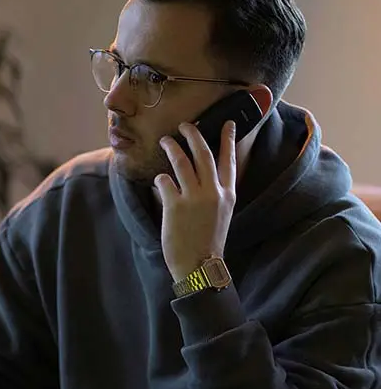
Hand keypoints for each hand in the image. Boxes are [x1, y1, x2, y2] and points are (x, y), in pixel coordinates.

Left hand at [154, 121, 236, 281]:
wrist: (199, 266)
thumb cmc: (208, 241)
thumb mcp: (221, 214)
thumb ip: (216, 193)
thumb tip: (203, 174)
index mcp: (227, 194)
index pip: (229, 160)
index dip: (227, 139)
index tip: (227, 123)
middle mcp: (213, 192)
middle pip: (203, 153)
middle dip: (193, 134)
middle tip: (184, 125)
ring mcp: (194, 198)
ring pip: (181, 161)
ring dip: (171, 147)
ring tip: (165, 141)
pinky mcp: (174, 205)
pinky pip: (164, 180)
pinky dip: (160, 178)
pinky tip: (158, 180)